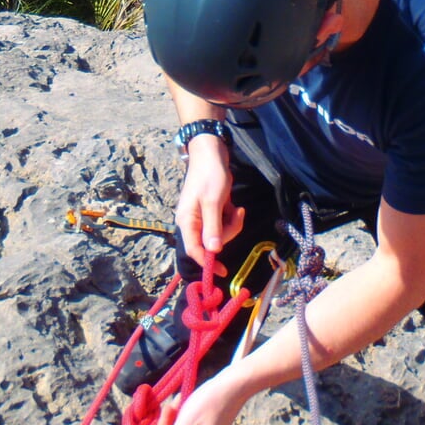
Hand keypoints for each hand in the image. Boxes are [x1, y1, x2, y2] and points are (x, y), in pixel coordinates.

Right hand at [175, 137, 243, 273]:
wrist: (211, 153)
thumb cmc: (209, 176)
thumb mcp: (213, 202)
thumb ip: (213, 227)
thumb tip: (213, 252)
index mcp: (187, 221)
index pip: (195, 250)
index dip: (208, 263)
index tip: (223, 271)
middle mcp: (193, 222)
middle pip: (211, 242)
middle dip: (227, 232)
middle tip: (236, 215)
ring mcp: (203, 217)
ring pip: (220, 233)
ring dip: (232, 224)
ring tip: (237, 208)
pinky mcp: (212, 212)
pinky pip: (224, 224)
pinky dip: (231, 217)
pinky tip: (234, 205)